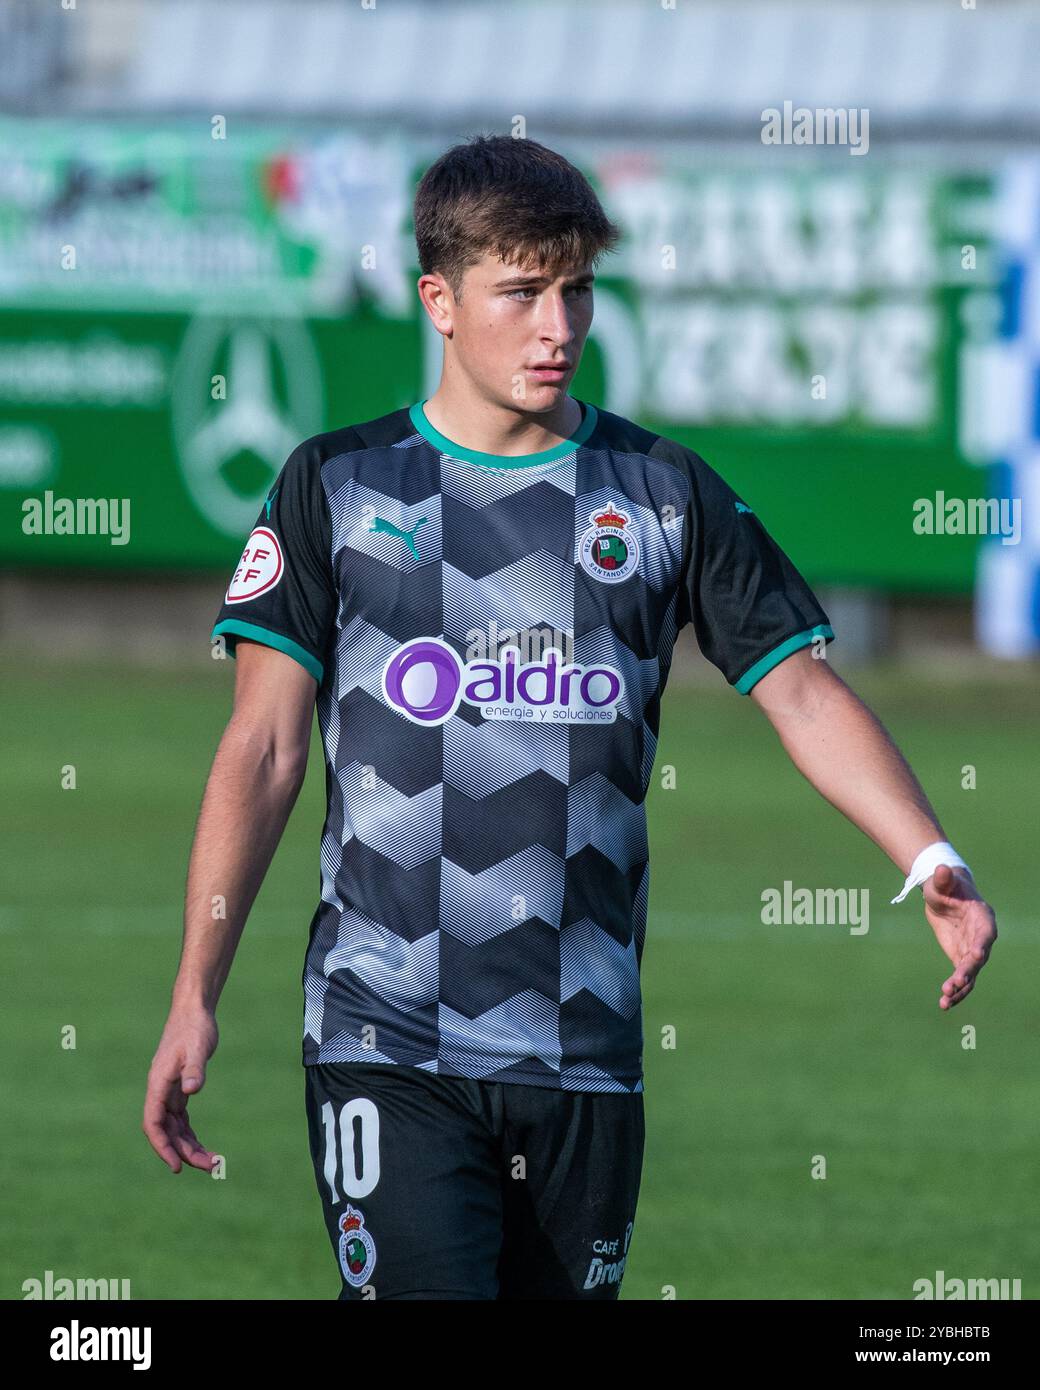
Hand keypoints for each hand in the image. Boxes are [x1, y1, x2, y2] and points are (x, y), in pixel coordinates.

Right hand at [143, 1005, 219, 1172]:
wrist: (194, 1010)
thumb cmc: (195, 1027)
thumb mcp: (198, 1047)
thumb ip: (194, 1068)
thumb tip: (190, 1091)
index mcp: (158, 1084)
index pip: (154, 1123)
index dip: (163, 1147)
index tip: (177, 1166)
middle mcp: (160, 1091)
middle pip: (166, 1131)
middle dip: (184, 1152)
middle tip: (210, 1167)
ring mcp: (168, 1091)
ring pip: (174, 1128)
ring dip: (189, 1146)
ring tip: (212, 1162)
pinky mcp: (179, 1089)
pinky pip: (181, 1119)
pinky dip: (189, 1134)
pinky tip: (202, 1146)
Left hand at [923, 864, 996, 1009]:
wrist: (943, 895)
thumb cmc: (945, 885)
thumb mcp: (941, 882)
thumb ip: (943, 879)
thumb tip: (941, 869)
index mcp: (982, 917)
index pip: (985, 933)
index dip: (981, 944)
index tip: (976, 956)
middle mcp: (981, 937)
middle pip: (978, 958)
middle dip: (967, 971)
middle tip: (954, 983)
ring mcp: (972, 950)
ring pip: (970, 973)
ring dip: (960, 988)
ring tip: (945, 999)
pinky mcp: (961, 958)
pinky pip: (961, 978)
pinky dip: (954, 991)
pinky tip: (944, 1004)